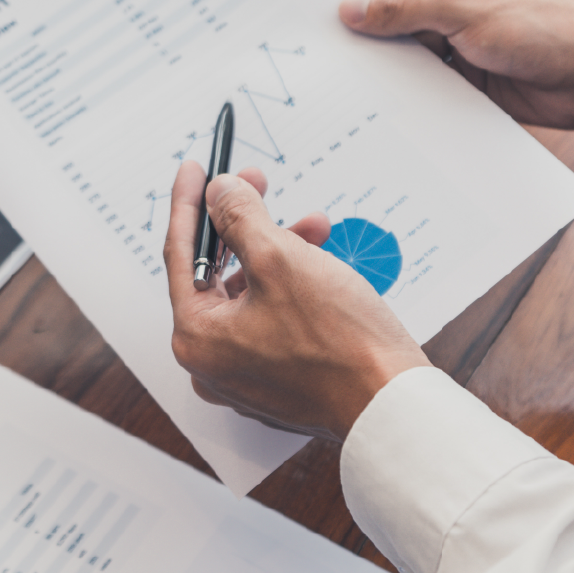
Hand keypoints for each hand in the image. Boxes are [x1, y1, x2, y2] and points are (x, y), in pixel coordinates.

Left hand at [164, 162, 428, 441]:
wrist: (392, 404)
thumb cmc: (338, 341)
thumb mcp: (280, 258)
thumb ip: (239, 216)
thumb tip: (219, 192)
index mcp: (197, 339)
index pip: (181, 254)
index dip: (188, 202)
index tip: (195, 168)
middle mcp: (212, 362)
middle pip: (218, 271)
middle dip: (245, 223)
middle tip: (258, 183)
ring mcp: (246, 375)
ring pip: (251, 292)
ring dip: (278, 250)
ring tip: (315, 225)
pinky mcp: (280, 379)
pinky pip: (273, 316)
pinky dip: (291, 283)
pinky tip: (319, 259)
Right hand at [338, 0, 573, 128]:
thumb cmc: (537, 24)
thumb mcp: (461, 9)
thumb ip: (401, 10)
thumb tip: (351, 9)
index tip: (335, 16)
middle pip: (395, 8)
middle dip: (373, 29)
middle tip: (342, 51)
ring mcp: (459, 31)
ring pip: (408, 44)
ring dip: (393, 60)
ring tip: (365, 77)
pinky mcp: (466, 67)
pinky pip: (426, 73)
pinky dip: (412, 83)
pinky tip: (394, 95)